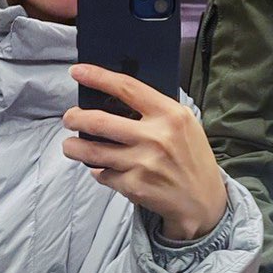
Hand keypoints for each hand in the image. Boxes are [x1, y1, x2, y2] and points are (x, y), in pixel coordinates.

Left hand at [63, 64, 227, 240]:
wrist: (203, 200)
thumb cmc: (191, 156)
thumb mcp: (183, 123)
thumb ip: (155, 110)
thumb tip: (113, 97)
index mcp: (169, 114)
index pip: (127, 88)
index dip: (98, 77)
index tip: (77, 71)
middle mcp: (155, 137)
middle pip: (99, 122)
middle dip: (75, 118)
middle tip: (69, 118)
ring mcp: (143, 163)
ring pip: (92, 152)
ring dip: (73, 148)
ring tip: (69, 145)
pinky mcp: (134, 186)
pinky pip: (103, 174)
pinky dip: (98, 170)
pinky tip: (102, 168)